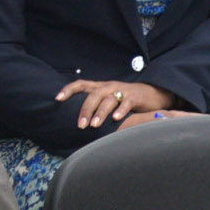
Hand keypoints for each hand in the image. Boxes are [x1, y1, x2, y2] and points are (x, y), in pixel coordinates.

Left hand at [56, 77, 174, 128]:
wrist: (151, 94)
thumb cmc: (125, 100)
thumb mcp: (108, 99)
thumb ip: (95, 107)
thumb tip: (77, 122)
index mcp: (101, 87)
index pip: (81, 84)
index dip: (69, 90)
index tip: (58, 99)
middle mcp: (109, 86)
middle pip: (94, 95)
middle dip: (86, 110)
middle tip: (80, 125)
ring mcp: (122, 90)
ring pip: (108, 100)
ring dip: (100, 113)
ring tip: (94, 125)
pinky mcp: (135, 97)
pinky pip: (126, 103)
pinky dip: (121, 111)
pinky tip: (115, 119)